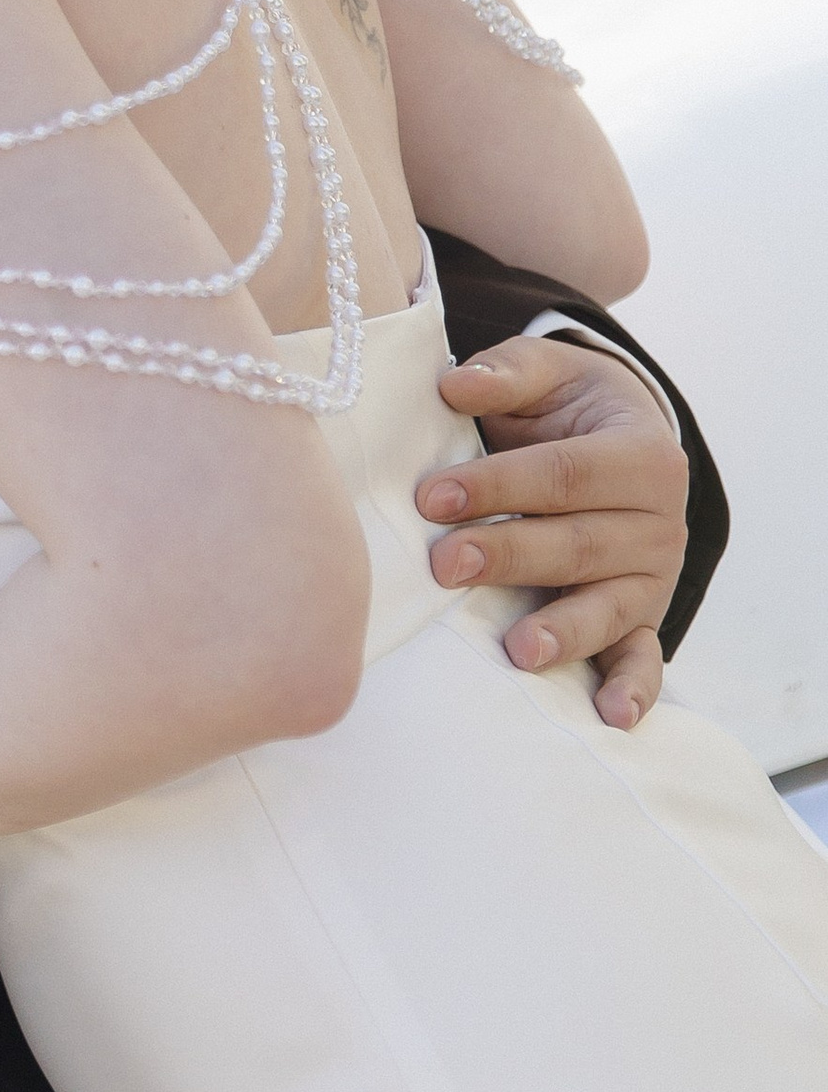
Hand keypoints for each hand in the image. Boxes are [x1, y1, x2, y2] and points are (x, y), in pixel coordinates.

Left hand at [424, 336, 688, 731]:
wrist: (617, 440)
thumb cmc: (566, 409)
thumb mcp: (546, 374)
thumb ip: (505, 373)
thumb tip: (453, 385)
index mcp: (642, 454)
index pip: (563, 475)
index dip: (498, 486)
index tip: (431, 497)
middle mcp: (661, 521)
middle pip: (578, 544)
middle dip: (509, 556)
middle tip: (444, 564)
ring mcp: (654, 578)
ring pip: (607, 606)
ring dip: (564, 631)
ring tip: (518, 649)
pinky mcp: (644, 620)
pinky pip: (643, 660)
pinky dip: (631, 691)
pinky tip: (611, 718)